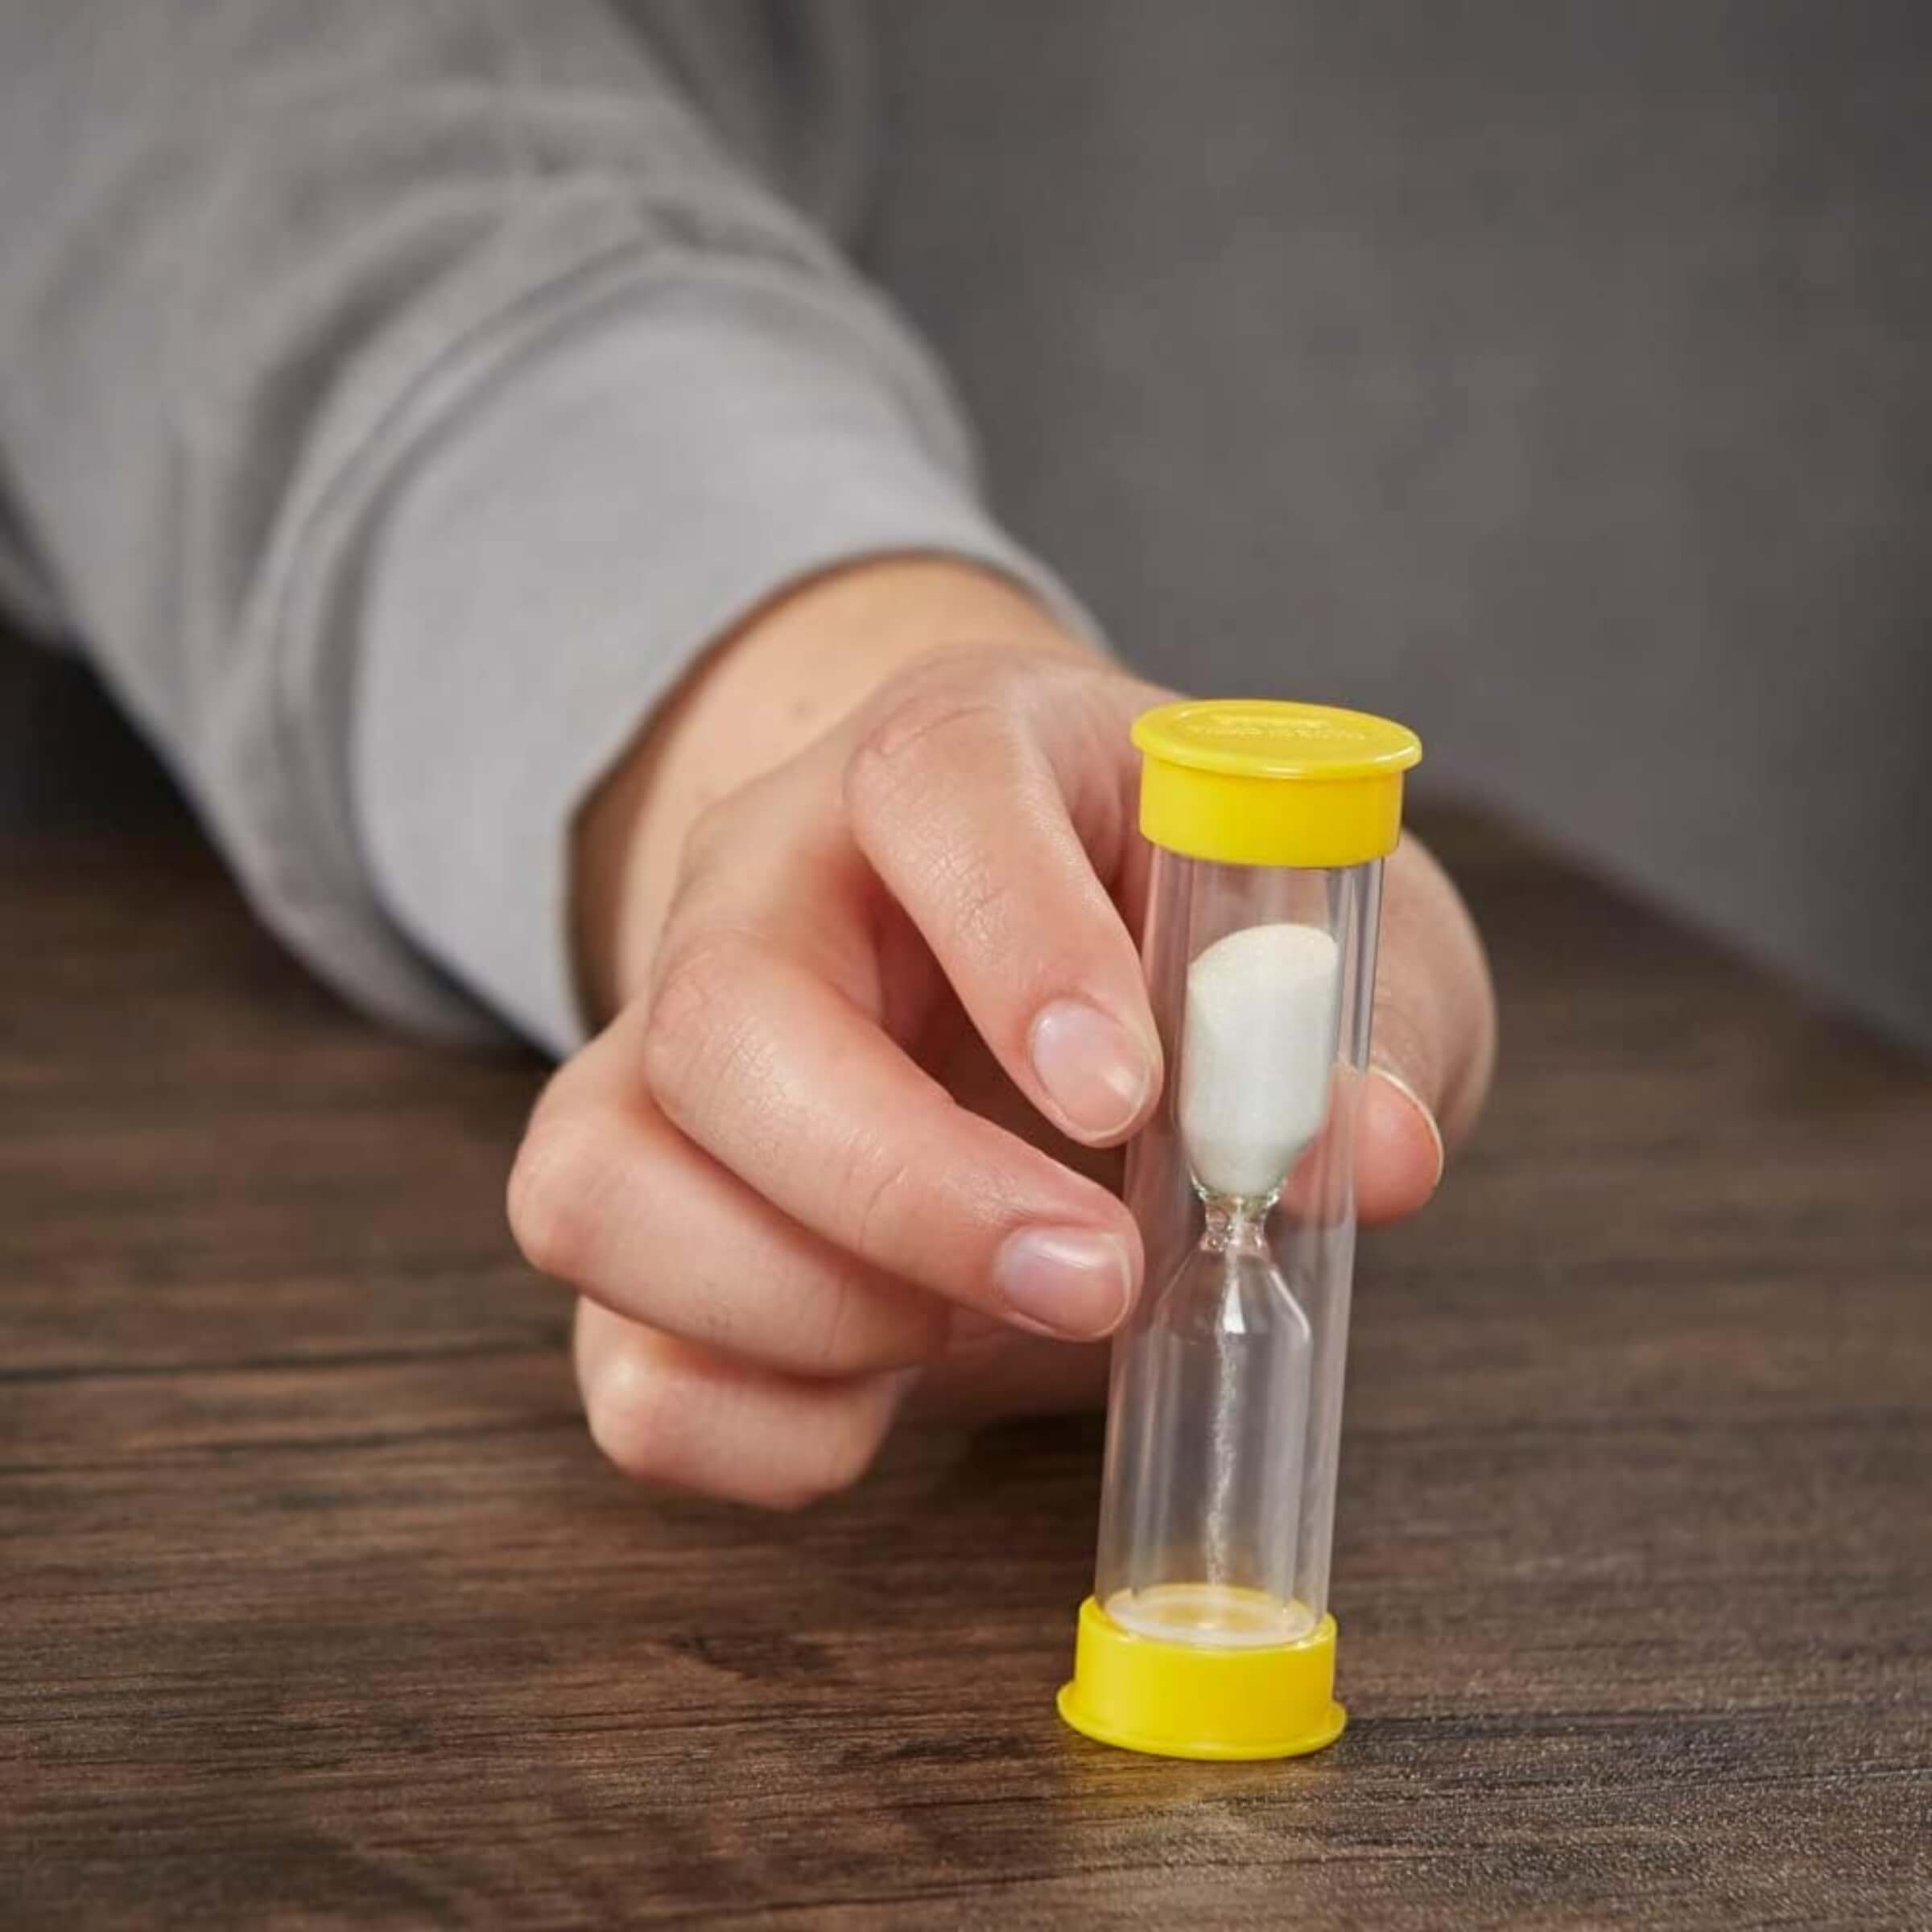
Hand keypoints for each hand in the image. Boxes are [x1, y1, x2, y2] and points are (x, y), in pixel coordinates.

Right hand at [509, 561, 1494, 1505]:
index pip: (932, 786)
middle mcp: (769, 890)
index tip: (1126, 1094)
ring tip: (979, 1330)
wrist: (1032, 953)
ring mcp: (672, 1058)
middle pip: (721, 1011)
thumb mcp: (1324, 934)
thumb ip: (1354, 1023)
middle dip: (902, 1187)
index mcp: (955, 758)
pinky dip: (753, 1424)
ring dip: (802, 1311)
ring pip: (599, 1180)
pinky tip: (887, 1399)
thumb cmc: (1184, 923)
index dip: (1016, 937)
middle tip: (1094, 1279)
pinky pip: (617, 1356)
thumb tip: (1363, 1155)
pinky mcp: (652, 1218)